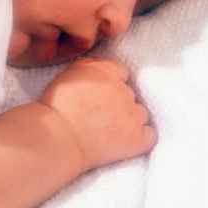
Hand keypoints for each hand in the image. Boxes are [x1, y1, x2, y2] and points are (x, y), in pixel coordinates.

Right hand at [39, 58, 155, 171]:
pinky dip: (141, 137)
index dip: (111, 83)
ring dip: (130, 119)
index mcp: (108, 70)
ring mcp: (133, 114)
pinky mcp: (138, 138)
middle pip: (130, 93)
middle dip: (119, 102)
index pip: (121, 72)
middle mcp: (124, 89)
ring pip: (141, 113)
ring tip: (112, 129)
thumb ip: (90, 66)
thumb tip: (100, 67)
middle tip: (102, 114)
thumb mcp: (69, 73)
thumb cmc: (57, 106)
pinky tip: (126, 141)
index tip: (102, 94)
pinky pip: (150, 134)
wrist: (58, 137)